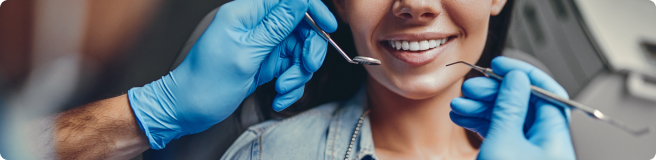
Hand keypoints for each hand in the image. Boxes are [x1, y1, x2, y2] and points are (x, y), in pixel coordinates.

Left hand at [127, 0, 336, 148]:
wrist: (187, 110)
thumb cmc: (206, 82)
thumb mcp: (246, 53)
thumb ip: (276, 25)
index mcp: (246, 13)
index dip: (312, 9)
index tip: (328, 27)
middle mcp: (255, 25)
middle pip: (300, 26)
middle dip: (308, 49)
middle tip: (306, 68)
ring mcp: (261, 45)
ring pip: (298, 50)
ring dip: (297, 73)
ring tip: (282, 88)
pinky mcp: (264, 63)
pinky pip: (289, 68)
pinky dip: (289, 85)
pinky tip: (277, 96)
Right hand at [450, 57, 575, 158]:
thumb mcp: (504, 142)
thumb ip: (509, 109)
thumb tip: (516, 79)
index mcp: (554, 137)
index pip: (545, 93)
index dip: (521, 74)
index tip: (500, 65)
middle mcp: (544, 143)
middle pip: (522, 104)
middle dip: (493, 92)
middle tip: (471, 87)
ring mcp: (528, 152)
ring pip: (506, 119)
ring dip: (481, 108)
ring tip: (459, 105)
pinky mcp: (512, 158)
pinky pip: (498, 134)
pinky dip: (480, 124)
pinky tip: (462, 117)